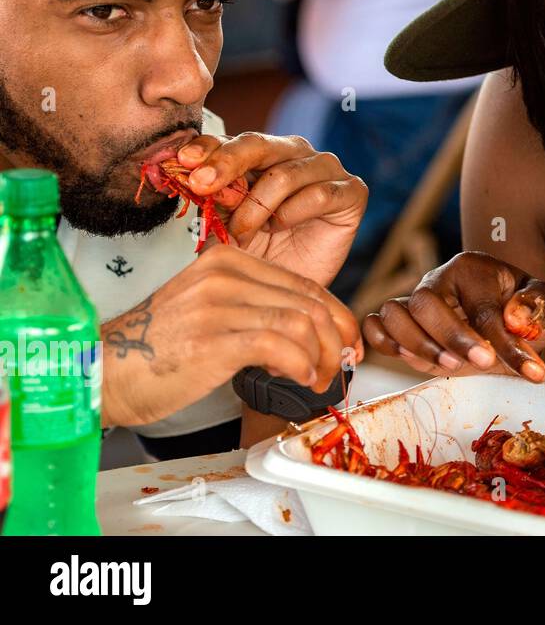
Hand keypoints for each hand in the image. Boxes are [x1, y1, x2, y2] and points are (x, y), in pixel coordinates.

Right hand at [101, 244, 362, 427]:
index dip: (336, 315)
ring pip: (301, 322)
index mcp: (227, 260)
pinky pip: (280, 344)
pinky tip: (300, 379)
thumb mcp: (210, 312)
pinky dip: (302, 364)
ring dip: (322, 357)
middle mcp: (224, 274)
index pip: (303, 283)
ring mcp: (217, 304)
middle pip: (309, 301)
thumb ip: (255, 309)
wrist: (101, 374)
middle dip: (337, 338)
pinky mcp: (212, 338)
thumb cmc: (157, 352)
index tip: (347, 342)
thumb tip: (314, 332)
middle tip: (340, 366)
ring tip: (317, 379)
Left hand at [173, 133, 366, 289]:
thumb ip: (213, 196)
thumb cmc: (257, 255)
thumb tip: (192, 173)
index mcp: (261, 154)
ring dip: (257, 206)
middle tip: (203, 184)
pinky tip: (281, 229)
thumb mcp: (224, 223)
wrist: (288, 292)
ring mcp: (326, 169)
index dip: (207, 148)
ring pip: (285, 174)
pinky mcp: (352, 191)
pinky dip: (293, 214)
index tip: (183, 163)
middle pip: (258, 144)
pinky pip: (320, 194)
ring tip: (244, 233)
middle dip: (226, 163)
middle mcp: (294, 153)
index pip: (231, 140)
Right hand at [362, 252, 544, 382]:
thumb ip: (536, 305)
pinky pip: (375, 325)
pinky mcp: (404, 325)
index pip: (481, 307)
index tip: (528, 369)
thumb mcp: (544, 303)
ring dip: (417, 345)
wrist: (506, 318)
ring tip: (451, 365)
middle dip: (452, 338)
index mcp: (472, 269)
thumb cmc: (523, 309)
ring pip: (394, 313)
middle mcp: (438, 280)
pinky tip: (409, 359)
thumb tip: (514, 319)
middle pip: (425, 302)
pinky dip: (382, 343)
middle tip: (484, 364)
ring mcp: (416, 302)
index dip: (503, 341)